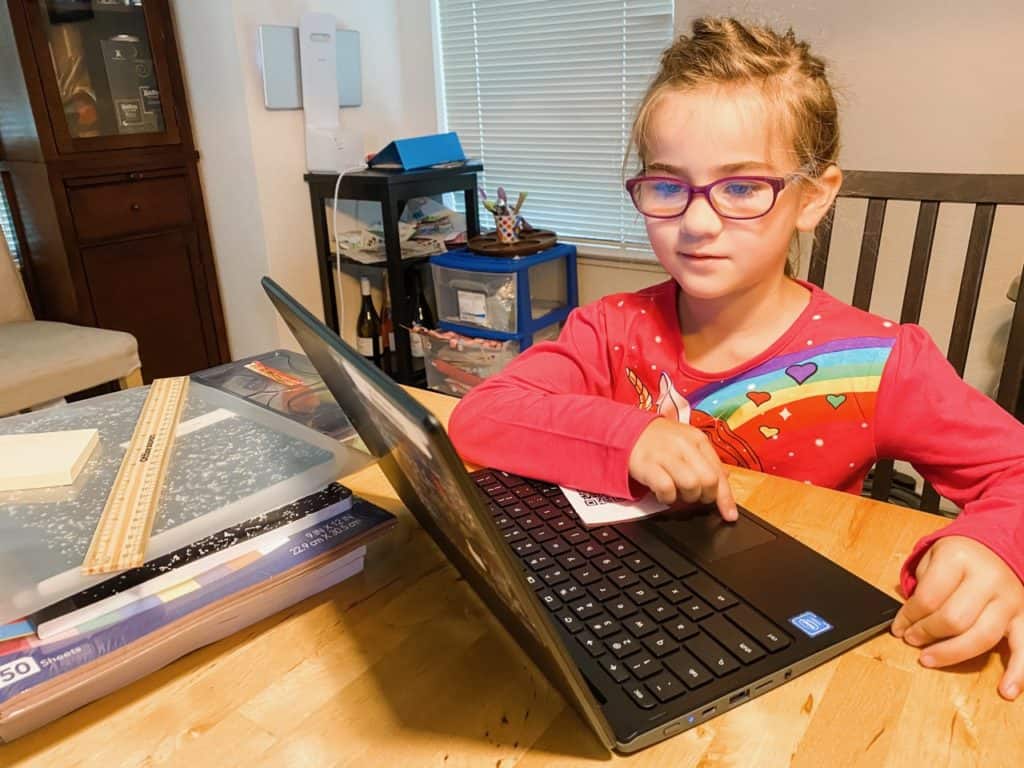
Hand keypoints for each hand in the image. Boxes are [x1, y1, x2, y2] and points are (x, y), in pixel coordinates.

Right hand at [627, 418, 737, 521]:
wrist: (625, 430)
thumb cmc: (659, 440)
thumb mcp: (686, 443)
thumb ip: (706, 461)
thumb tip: (725, 479)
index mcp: (697, 440)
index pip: (719, 472)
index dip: (726, 498)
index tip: (729, 515)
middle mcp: (684, 446)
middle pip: (709, 480)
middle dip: (705, 496)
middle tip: (695, 496)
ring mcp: (665, 454)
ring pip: (691, 485)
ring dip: (687, 497)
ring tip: (678, 493)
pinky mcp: (648, 465)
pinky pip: (667, 489)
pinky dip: (668, 497)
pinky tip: (664, 494)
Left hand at [891, 535, 1023, 699]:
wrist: (995, 548)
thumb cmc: (958, 559)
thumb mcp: (933, 559)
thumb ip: (922, 587)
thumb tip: (906, 622)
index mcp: (959, 559)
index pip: (929, 598)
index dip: (908, 617)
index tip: (898, 628)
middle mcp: (988, 578)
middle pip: (954, 619)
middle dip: (927, 634)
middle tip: (912, 640)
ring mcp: (1009, 600)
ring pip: (982, 637)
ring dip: (952, 654)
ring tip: (929, 659)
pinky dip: (1018, 673)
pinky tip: (1006, 691)